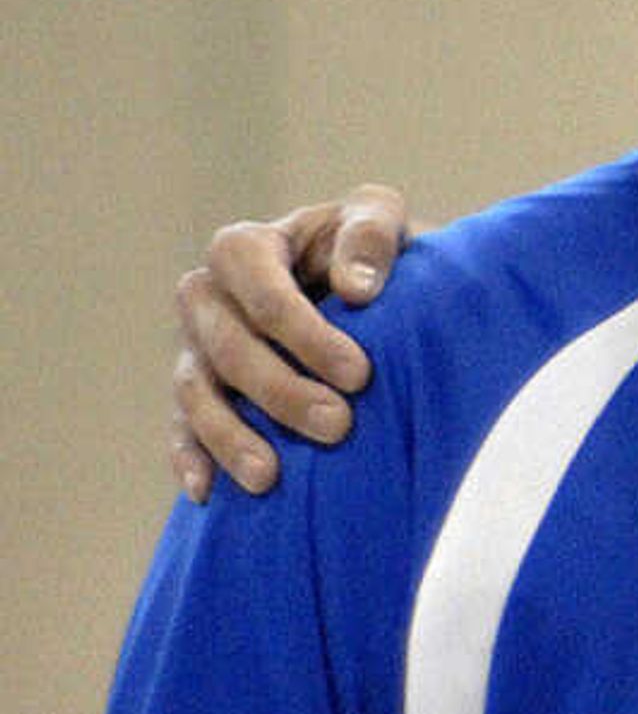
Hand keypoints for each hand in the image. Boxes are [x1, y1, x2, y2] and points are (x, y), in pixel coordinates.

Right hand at [170, 186, 411, 500]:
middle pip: (225, 343)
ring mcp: (197, 349)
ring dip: (230, 435)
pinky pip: (181, 429)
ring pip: (195, 392)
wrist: (372, 296)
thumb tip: (356, 288)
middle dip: (279, 389)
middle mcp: (209, 296)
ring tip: (270, 477)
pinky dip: (190, 459)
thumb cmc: (373, 255)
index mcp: (248, 249)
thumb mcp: (380, 220)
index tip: (358, 372)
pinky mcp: (199, 396)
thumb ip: (371, 234)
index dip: (298, 325)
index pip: (251, 276)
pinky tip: (207, 492)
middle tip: (339, 426)